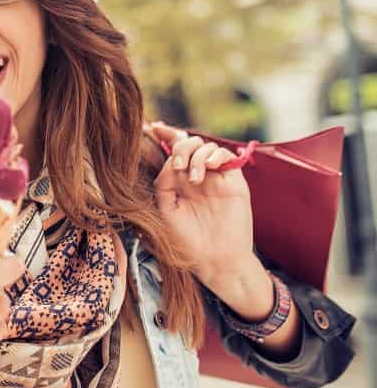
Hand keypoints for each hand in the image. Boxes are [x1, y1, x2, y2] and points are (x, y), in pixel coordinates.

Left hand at [149, 123, 256, 290]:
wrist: (214, 260)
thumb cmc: (187, 240)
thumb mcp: (166, 210)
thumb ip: (164, 183)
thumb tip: (170, 162)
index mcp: (177, 181)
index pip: (172, 151)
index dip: (165, 135)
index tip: (153, 127)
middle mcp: (196, 176)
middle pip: (189, 144)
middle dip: (181, 148)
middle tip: (178, 167)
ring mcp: (216, 178)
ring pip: (207, 147)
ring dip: (197, 155)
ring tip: (193, 178)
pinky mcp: (234, 182)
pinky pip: (227, 156)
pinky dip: (216, 156)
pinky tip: (207, 170)